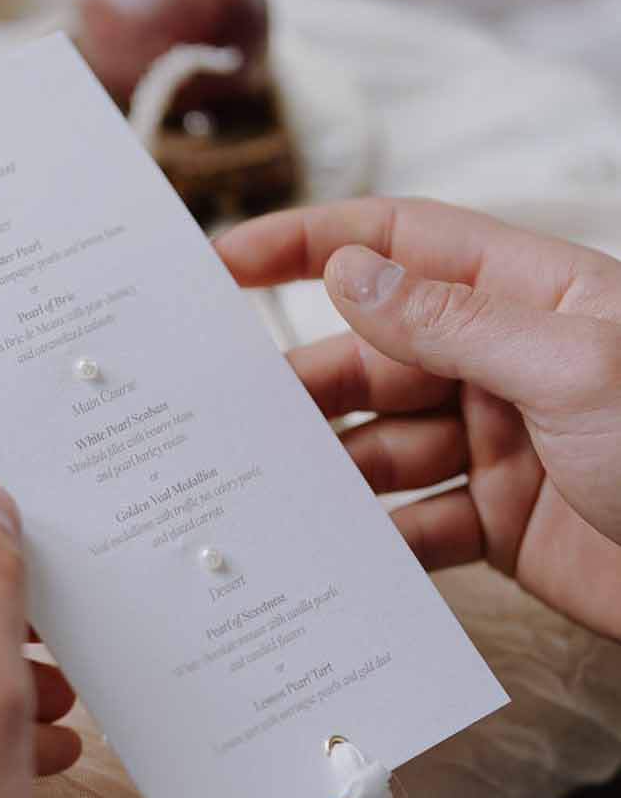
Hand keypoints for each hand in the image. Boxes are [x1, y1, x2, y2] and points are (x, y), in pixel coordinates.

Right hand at [217, 199, 620, 638]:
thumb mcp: (570, 366)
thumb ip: (449, 321)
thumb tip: (347, 269)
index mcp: (530, 297)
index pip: (402, 244)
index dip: (312, 243)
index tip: (227, 261)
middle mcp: (509, 363)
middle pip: (377, 354)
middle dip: (306, 379)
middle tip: (229, 411)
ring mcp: (503, 446)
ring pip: (384, 443)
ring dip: (329, 466)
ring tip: (264, 488)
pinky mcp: (502, 526)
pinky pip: (415, 525)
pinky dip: (371, 540)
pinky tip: (328, 553)